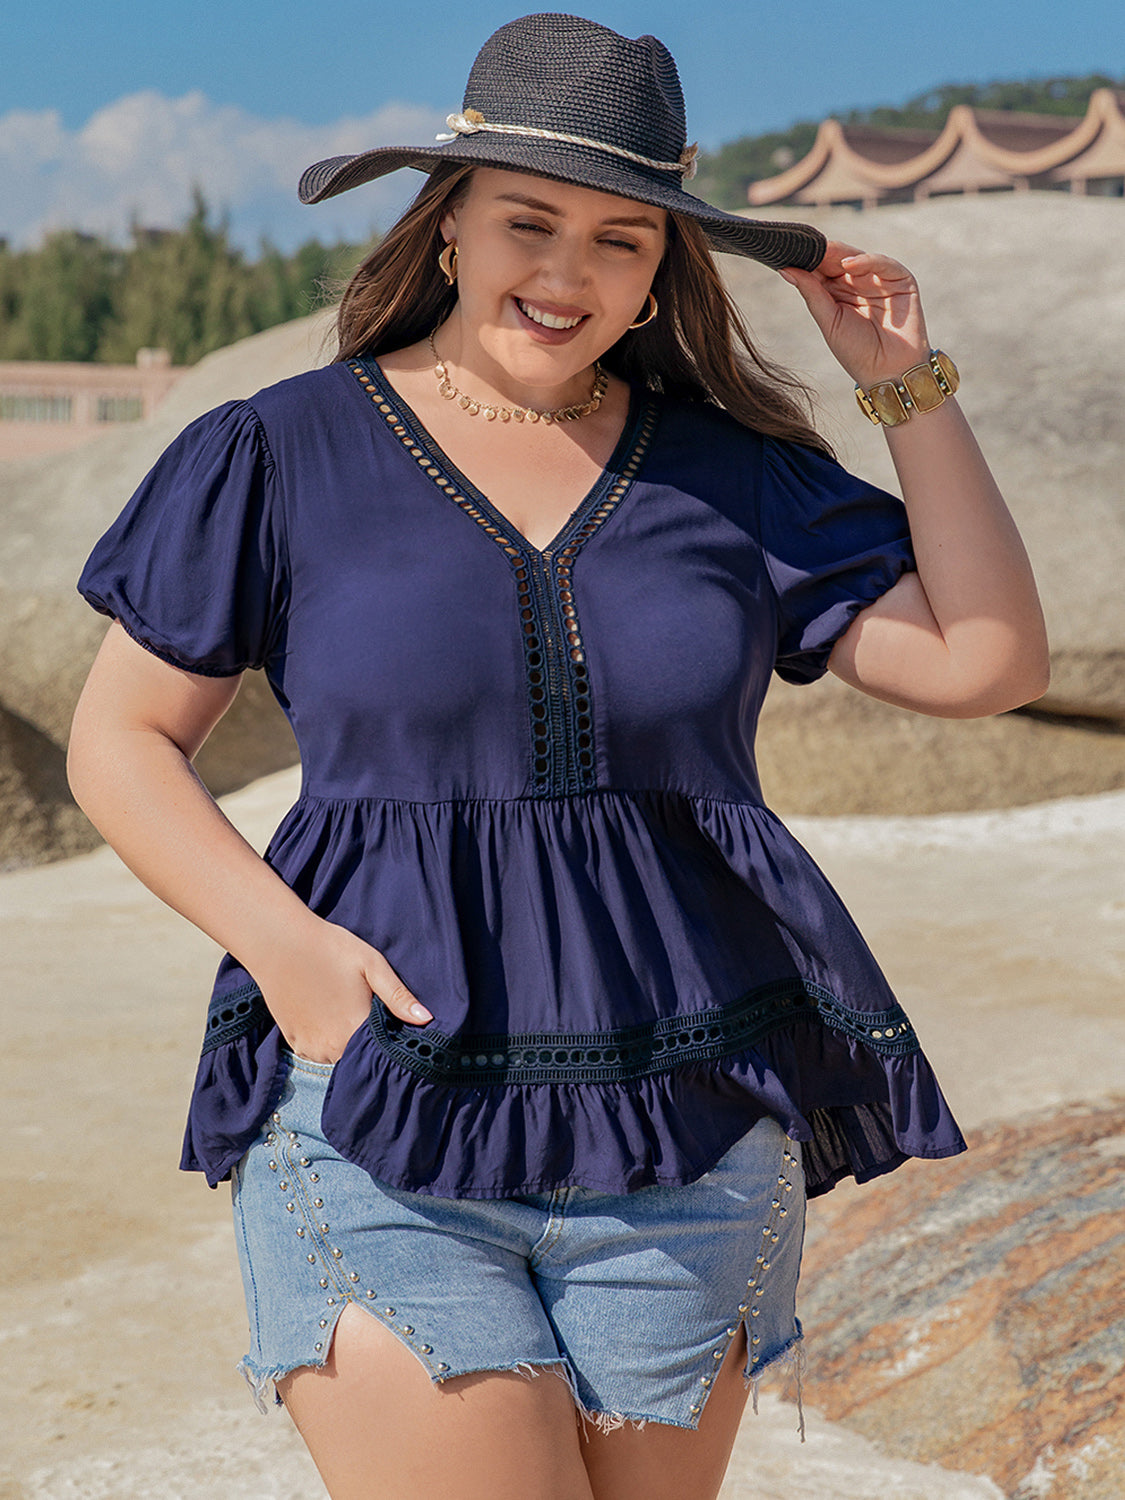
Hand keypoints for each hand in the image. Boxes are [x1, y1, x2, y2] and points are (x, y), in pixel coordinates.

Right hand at [255, 918, 431, 1064]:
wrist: (279, 942)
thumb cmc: (329, 948)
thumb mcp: (371, 965)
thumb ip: (398, 997)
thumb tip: (427, 1019)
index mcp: (356, 1029)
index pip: (383, 1053)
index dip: (390, 1042)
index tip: (394, 1027)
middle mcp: (332, 1047)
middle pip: (360, 1057)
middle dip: (368, 1043)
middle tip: (367, 1012)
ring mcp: (310, 1048)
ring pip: (339, 1057)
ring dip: (345, 1043)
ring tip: (344, 1011)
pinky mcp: (292, 1042)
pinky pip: (317, 1052)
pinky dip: (325, 1041)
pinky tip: (326, 1014)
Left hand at [780, 241, 931, 387]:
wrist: (889, 373)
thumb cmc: (857, 352)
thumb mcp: (829, 321)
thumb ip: (811, 293)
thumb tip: (785, 270)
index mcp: (837, 293)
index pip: (820, 269)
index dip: (806, 260)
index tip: (787, 250)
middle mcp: (858, 283)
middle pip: (837, 260)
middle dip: (821, 252)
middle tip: (803, 244)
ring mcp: (879, 280)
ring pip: (858, 257)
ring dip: (840, 253)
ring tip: (822, 251)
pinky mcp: (901, 280)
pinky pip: (883, 263)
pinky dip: (867, 260)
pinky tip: (848, 264)